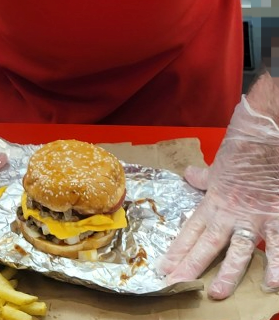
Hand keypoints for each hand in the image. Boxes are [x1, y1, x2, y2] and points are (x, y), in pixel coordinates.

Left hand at [160, 96, 278, 298]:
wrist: (263, 138)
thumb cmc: (241, 150)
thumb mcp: (218, 166)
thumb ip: (205, 177)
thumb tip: (190, 175)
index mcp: (214, 202)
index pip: (191, 231)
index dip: (178, 250)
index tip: (164, 268)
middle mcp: (230, 213)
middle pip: (207, 244)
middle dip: (192, 266)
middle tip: (177, 284)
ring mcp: (254, 217)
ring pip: (238, 251)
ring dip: (228, 273)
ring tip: (218, 294)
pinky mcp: (276, 217)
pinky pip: (277, 246)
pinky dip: (276, 267)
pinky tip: (272, 286)